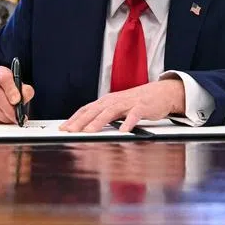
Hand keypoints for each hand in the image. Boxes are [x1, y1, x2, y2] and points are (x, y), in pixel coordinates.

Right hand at [0, 65, 34, 123]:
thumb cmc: (10, 88)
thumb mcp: (20, 85)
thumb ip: (25, 90)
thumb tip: (24, 97)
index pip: (3, 78)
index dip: (11, 90)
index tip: (17, 100)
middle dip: (9, 108)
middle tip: (17, 115)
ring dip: (5, 116)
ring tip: (13, 118)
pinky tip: (6, 119)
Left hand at [60, 79, 184, 132]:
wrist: (160, 92)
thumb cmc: (137, 102)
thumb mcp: (118, 108)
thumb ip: (104, 116)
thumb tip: (87, 128)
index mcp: (107, 101)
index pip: (87, 109)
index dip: (74, 118)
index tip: (63, 128)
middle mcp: (115, 100)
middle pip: (95, 110)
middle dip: (81, 121)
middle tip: (70, 132)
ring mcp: (128, 102)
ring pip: (110, 112)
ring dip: (99, 122)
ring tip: (89, 132)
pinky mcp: (142, 106)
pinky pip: (134, 115)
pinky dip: (128, 122)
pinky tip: (123, 131)